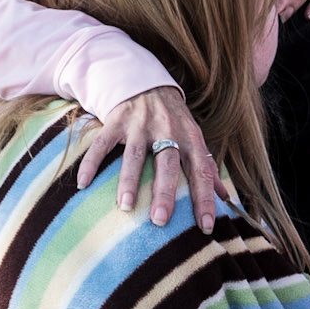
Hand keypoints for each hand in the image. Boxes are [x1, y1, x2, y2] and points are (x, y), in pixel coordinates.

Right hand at [76, 85, 217, 231]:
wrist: (146, 81)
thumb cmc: (173, 120)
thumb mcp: (193, 138)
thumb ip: (207, 168)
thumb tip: (226, 199)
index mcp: (190, 138)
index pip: (201, 171)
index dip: (205, 199)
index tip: (205, 226)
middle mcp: (167, 129)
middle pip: (167, 163)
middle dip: (164, 192)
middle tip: (160, 220)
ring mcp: (140, 124)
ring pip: (135, 155)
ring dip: (130, 180)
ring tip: (125, 206)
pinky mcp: (116, 120)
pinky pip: (102, 143)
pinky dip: (91, 163)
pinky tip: (83, 184)